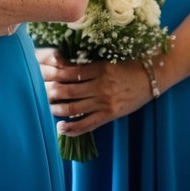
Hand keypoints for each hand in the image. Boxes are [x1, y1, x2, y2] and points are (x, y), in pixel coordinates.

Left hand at [37, 48, 154, 136]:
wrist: (152, 77)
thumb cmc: (127, 66)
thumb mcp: (105, 61)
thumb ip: (86, 66)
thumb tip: (61, 67)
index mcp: (97, 68)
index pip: (68, 72)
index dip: (52, 73)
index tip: (39, 73)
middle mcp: (99, 86)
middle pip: (67, 90)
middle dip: (50, 91)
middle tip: (37, 91)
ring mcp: (105, 102)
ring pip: (74, 108)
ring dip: (57, 109)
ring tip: (48, 108)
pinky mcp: (110, 114)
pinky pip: (89, 124)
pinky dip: (73, 128)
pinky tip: (61, 128)